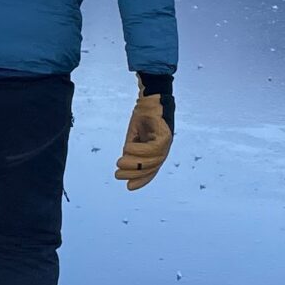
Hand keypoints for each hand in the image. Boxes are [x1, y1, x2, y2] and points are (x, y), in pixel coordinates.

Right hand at [116, 76, 172, 190]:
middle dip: (135, 174)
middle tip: (118, 175)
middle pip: (151, 168)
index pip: (150, 170)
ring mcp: (166, 142)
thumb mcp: (135, 135)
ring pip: (152, 160)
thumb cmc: (143, 116)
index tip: (128, 187)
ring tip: (119, 162)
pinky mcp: (166, 134)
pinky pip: (153, 148)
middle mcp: (164, 149)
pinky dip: (139, 150)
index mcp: (156, 151)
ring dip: (135, 163)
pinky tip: (126, 148)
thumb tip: (126, 162)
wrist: (151, 97)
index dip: (141, 180)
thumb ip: (132, 149)